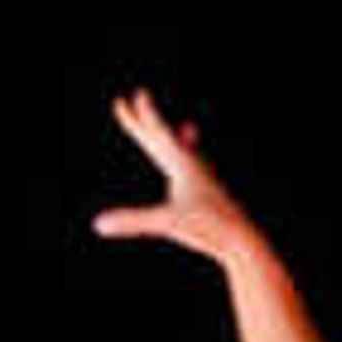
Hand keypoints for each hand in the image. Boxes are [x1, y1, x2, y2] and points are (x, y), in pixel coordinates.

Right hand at [93, 84, 256, 266]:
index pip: (156, 134)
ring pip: (187, 155)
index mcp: (182, 164)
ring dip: (178, 141)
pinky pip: (199, 176)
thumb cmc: (209, 230)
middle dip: (148, 121)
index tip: (128, 100)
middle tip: (136, 100)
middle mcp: (194, 166)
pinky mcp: (213, 197)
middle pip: (165, 139)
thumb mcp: (166, 223)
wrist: (246, 242)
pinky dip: (196, 169)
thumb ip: (132, 221)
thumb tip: (96, 225)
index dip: (140, 118)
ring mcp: (205, 181)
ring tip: (188, 130)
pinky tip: (203, 173)